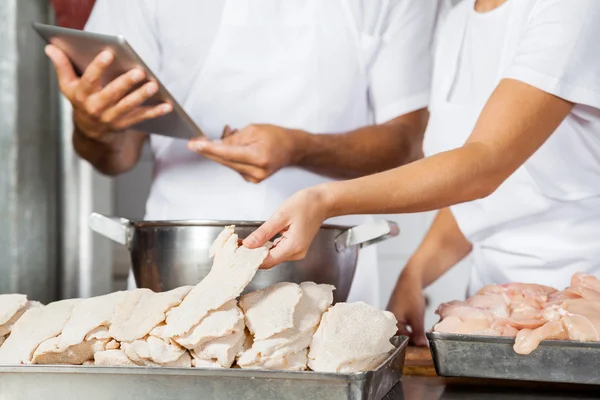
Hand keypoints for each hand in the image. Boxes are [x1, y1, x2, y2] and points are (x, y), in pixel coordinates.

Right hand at [45, 45, 171, 141]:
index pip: (89, 79)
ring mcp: (111, 118)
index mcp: (82, 95)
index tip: (109, 53)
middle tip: (139, 72)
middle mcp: (96, 108)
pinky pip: (141, 118)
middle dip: (126, 83)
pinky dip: (155, 112)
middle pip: (112, 94)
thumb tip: (51, 47)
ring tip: (153, 85)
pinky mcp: (125, 124)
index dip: (98, 66)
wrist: (89, 132)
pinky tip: (168, 105)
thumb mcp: (68, 85)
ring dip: (142, 96)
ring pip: (128, 107)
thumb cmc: (81, 100)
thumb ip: (62, 66)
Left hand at [187, 124, 306, 182]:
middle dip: (209, 151)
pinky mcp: (252, 179)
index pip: (227, 153)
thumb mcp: (253, 130)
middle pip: (224, 161)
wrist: (293, 149)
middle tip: (195, 142)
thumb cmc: (277, 137)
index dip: (209, 148)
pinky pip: (234, 166)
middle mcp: (256, 171)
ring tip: (227, 134)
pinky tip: (233, 145)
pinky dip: (229, 156)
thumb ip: (233, 139)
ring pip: (228, 164)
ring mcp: (254, 177)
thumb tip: (215, 146)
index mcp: (258, 157)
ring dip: (221, 151)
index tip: (194, 145)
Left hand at [243, 186, 333, 267]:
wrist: (323, 201)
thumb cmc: (305, 204)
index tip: (236, 251)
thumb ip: (263, 232)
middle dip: (252, 255)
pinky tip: (258, 240)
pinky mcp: (295, 247)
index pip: (266, 261)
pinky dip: (266, 247)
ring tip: (243, 242)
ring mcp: (297, 251)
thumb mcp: (281, 216)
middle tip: (236, 245)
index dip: (250, 258)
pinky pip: (277, 251)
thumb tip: (247, 245)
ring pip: (272, 257)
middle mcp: (296, 253)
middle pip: (269, 261)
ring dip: (258, 250)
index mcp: (293, 247)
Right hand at [387, 269, 427, 345]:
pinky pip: (399, 327)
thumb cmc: (410, 296)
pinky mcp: (393, 316)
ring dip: (410, 336)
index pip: (399, 342)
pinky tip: (416, 329)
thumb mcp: (417, 317)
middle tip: (423, 345)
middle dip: (411, 342)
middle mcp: (386, 322)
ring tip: (421, 337)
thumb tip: (422, 348)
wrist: (409, 280)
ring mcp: (389, 319)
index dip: (412, 347)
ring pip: (400, 333)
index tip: (423, 350)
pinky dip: (408, 330)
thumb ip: (418, 334)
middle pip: (398, 338)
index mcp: (389, 324)